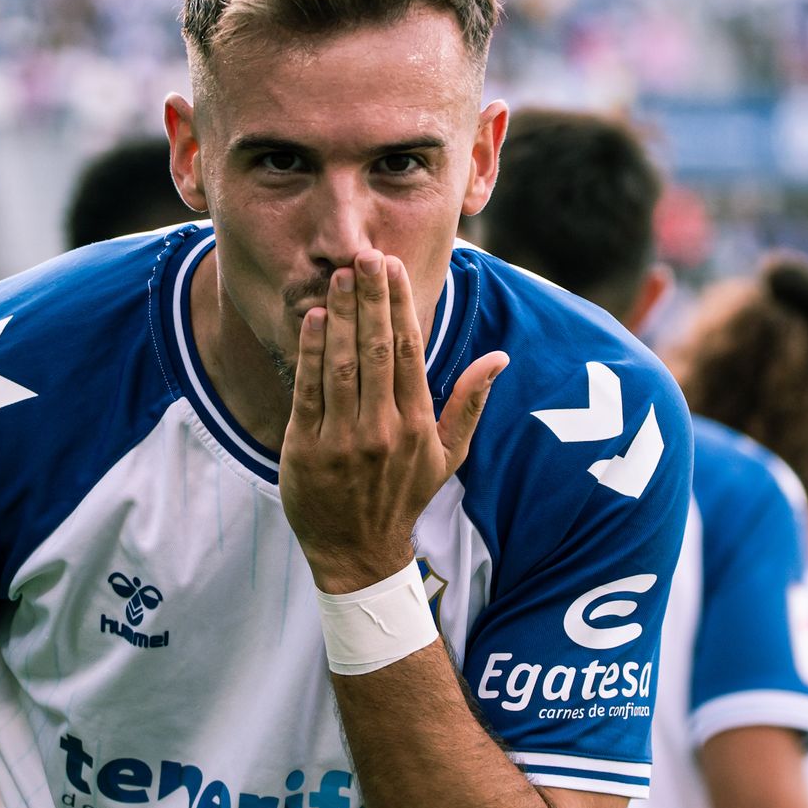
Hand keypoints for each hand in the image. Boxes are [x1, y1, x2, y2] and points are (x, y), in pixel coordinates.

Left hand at [279, 250, 508, 592]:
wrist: (358, 552)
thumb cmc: (403, 495)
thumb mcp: (448, 455)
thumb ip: (470, 403)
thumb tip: (500, 358)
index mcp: (417, 423)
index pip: (410, 351)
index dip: (401, 306)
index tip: (394, 267)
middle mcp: (383, 427)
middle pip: (378, 349)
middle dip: (371, 299)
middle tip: (365, 255)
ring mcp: (343, 438)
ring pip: (344, 365)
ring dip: (340, 317)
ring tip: (338, 276)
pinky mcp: (307, 448)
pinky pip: (309, 392)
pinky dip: (311, 354)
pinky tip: (312, 320)